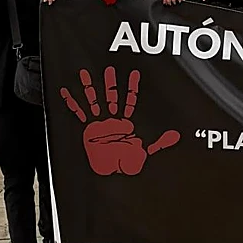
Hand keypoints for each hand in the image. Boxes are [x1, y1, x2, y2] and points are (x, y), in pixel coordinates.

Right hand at [60, 67, 180, 175]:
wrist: (111, 173)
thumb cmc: (126, 161)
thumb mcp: (145, 151)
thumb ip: (160, 143)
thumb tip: (176, 136)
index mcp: (126, 122)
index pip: (130, 100)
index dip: (132, 87)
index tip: (134, 73)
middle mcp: (112, 120)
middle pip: (111, 97)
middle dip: (110, 83)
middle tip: (109, 68)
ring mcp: (99, 123)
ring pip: (94, 101)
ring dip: (90, 88)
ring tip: (85, 73)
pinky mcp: (88, 129)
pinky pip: (79, 113)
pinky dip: (72, 103)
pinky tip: (67, 92)